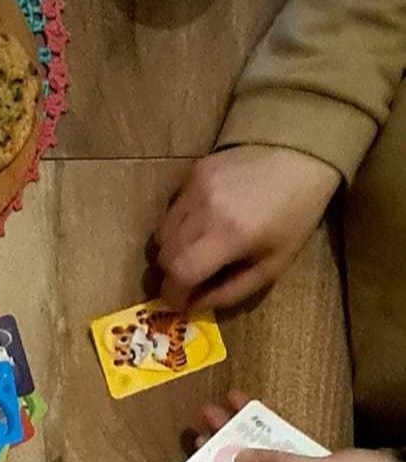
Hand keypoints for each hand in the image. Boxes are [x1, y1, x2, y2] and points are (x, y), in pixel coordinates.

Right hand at [155, 145, 340, 310]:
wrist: (301, 155)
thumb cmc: (294, 215)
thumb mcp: (273, 264)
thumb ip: (231, 291)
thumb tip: (192, 306)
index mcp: (230, 236)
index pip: (178, 273)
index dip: (172, 294)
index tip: (179, 302)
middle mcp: (205, 211)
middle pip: (163, 255)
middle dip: (171, 274)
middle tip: (187, 279)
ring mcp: (195, 188)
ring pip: (160, 232)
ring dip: (171, 249)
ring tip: (192, 250)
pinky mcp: (192, 172)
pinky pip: (170, 208)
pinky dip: (178, 224)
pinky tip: (201, 220)